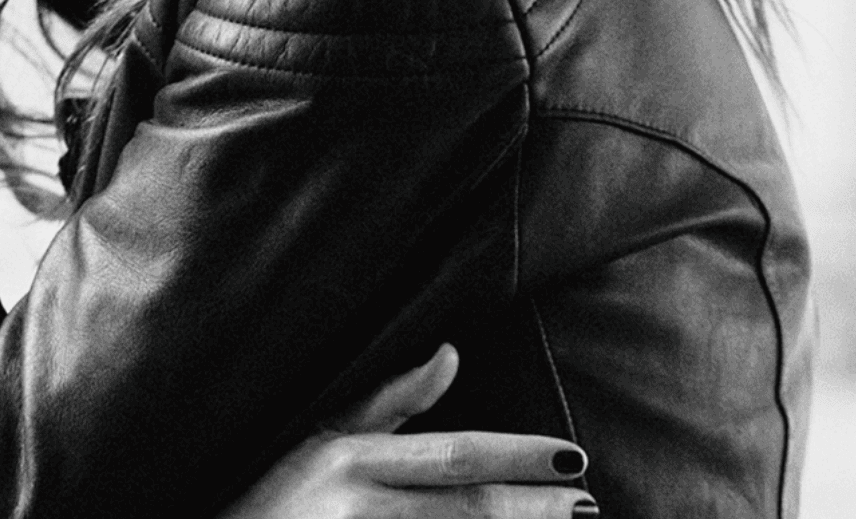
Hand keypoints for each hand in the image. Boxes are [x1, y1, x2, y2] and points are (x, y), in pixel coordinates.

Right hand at [220, 345, 598, 518]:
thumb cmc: (267, 491)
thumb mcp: (317, 435)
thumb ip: (386, 401)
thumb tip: (449, 354)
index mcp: (350, 459)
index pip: (453, 456)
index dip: (518, 457)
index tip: (571, 457)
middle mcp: (358, 506)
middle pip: (466, 509)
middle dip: (535, 509)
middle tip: (589, 505)